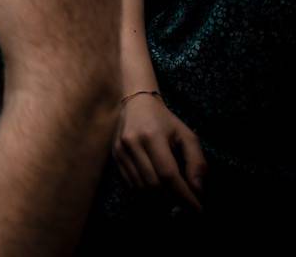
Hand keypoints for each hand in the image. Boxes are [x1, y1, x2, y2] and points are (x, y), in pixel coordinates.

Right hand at [113, 93, 205, 209]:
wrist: (136, 103)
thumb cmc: (165, 121)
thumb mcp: (187, 136)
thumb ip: (197, 162)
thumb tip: (197, 190)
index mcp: (152, 136)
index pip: (168, 174)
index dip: (184, 195)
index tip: (198, 209)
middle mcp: (132, 144)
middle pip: (153, 185)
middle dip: (173, 200)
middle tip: (187, 204)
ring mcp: (120, 151)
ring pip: (140, 188)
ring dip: (159, 200)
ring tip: (174, 199)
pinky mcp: (114, 157)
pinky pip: (130, 184)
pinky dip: (146, 194)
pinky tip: (158, 192)